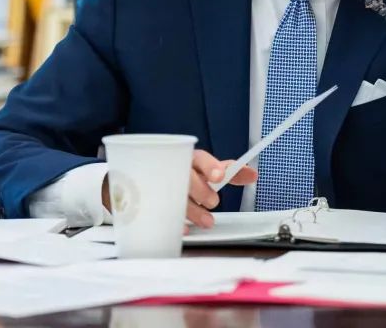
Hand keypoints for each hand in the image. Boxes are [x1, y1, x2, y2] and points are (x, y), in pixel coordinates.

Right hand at [101, 150, 256, 228]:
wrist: (133, 177)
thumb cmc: (178, 173)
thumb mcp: (203, 170)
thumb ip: (228, 172)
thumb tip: (252, 174)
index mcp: (186, 157)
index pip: (200, 158)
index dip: (211, 166)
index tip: (220, 176)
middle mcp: (172, 168)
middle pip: (187, 177)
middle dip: (201, 191)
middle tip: (213, 202)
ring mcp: (157, 183)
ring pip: (175, 195)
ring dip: (192, 210)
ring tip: (205, 221)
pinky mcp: (145, 199)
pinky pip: (158, 210)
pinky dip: (173, 222)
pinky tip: (182, 228)